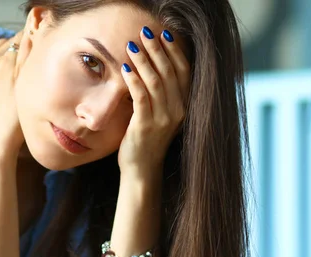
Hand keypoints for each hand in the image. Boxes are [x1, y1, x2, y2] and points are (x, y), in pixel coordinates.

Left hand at [118, 27, 189, 174]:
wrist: (142, 169)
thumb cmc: (148, 139)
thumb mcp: (163, 115)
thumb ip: (163, 94)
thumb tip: (154, 66)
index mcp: (185, 106)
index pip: (184, 72)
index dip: (175, 51)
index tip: (165, 34)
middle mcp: (178, 111)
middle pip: (170, 72)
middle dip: (157, 49)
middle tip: (145, 32)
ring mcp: (163, 119)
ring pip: (156, 82)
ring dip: (144, 61)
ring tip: (132, 45)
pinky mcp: (146, 125)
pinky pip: (141, 97)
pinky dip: (133, 80)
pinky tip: (125, 68)